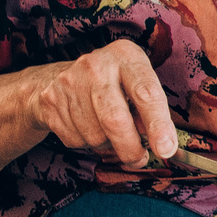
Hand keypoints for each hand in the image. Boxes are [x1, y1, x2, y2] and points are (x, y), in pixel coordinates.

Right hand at [22, 40, 178, 168]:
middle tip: (139, 159)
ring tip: (108, 130)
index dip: (158, 125)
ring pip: (95, 135)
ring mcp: (69, 83)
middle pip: (115, 119)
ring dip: (107, 144)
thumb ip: (150, 108)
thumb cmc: (111, 83)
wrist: (56, 78)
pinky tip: (87, 126)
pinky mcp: (51, 102)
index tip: (166, 149)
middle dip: (130, 148)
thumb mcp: (136, 82)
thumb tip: (161, 143)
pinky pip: (76, 140)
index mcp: (125, 56)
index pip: (146, 93)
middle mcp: (96, 66)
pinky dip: (87, 143)